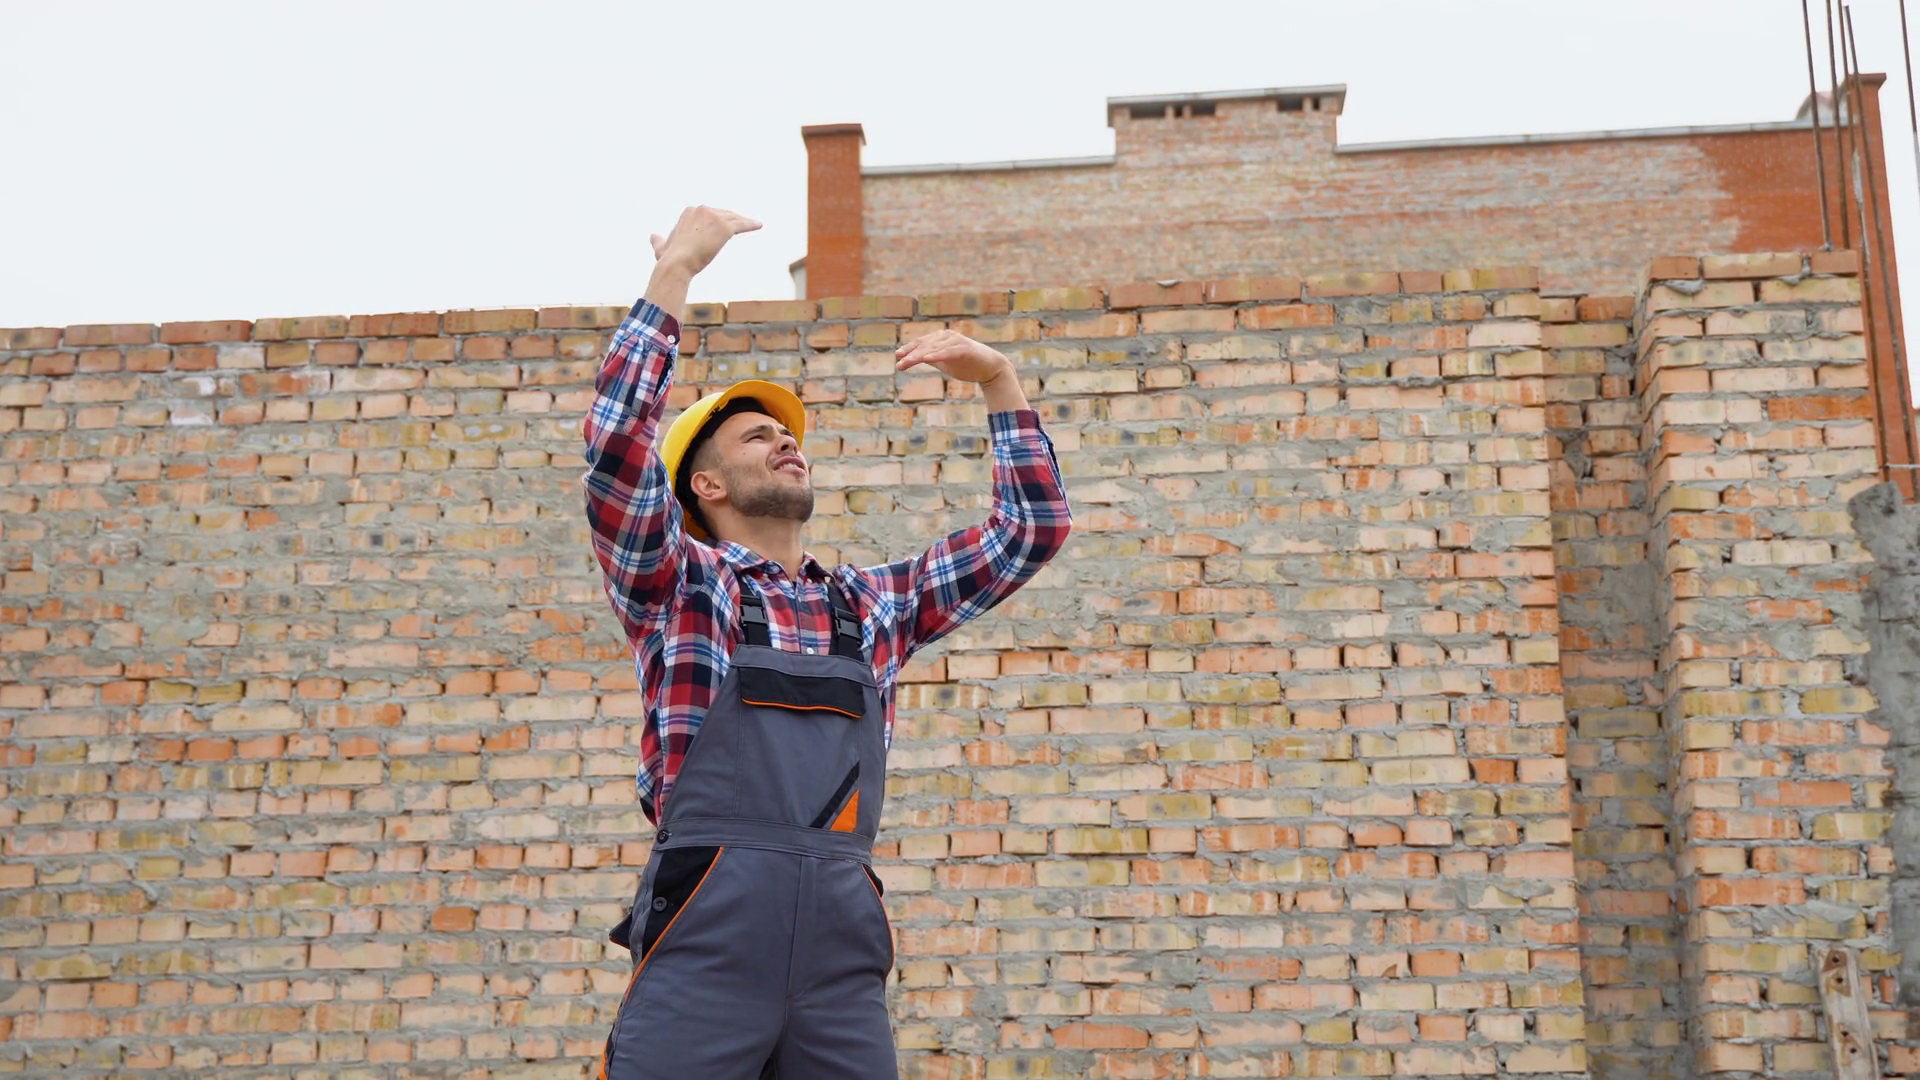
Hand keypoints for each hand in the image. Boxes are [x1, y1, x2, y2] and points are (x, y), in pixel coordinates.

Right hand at [650, 206, 761, 276]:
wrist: (677, 264)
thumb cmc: (669, 260)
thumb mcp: (661, 248)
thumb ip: (658, 240)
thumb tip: (653, 235)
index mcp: (689, 212)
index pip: (709, 213)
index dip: (717, 219)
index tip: (724, 224)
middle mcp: (702, 209)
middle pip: (723, 213)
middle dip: (732, 218)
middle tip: (742, 223)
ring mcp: (714, 217)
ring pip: (733, 218)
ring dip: (744, 221)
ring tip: (753, 224)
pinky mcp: (724, 227)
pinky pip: (741, 224)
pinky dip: (751, 224)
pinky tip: (759, 225)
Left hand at [894, 329, 1014, 386]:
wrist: (990, 368)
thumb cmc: (967, 364)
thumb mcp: (945, 361)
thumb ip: (931, 358)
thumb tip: (914, 358)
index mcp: (941, 339)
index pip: (921, 343)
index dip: (908, 349)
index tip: (897, 356)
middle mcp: (947, 336)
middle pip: (924, 345)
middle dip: (910, 354)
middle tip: (898, 364)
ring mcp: (956, 341)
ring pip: (933, 348)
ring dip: (919, 355)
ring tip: (907, 362)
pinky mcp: (965, 349)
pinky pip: (947, 352)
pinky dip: (936, 354)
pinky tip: (925, 359)